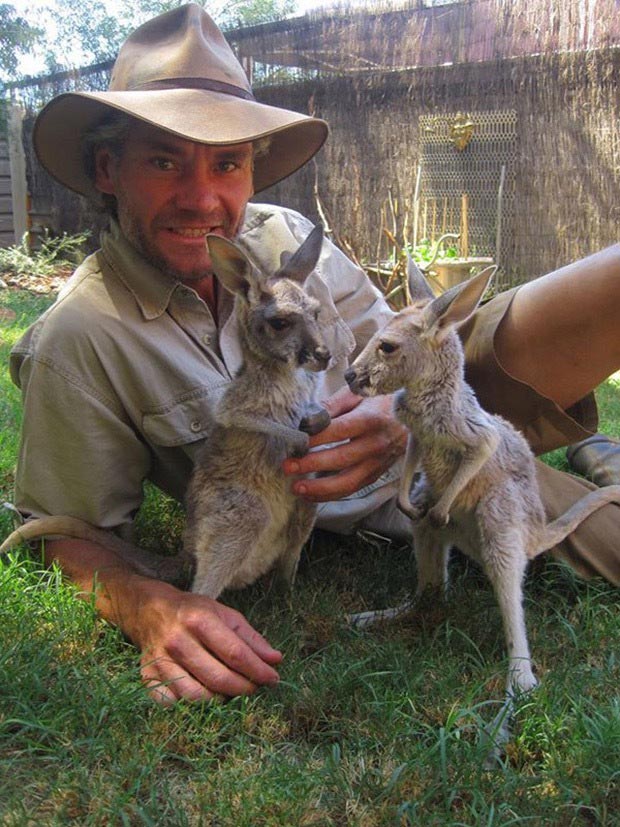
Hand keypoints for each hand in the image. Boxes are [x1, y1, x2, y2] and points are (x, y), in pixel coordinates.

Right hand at [132, 580, 282, 704]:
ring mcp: (160, 662)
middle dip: (244, 688)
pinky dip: (189, 706)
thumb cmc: (194, 612)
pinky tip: (201, 695)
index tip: (273, 678)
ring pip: (196, 697)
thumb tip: (275, 660)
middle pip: (218, 678)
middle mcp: (178, 642)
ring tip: (230, 691)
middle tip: (255, 687)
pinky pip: (172, 704)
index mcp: (200, 620)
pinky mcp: (148, 677)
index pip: (236, 654)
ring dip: (220, 700)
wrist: (150, 610)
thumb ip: (251, 638)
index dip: (258, 670)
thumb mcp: (225, 614)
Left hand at [282, 386, 407, 501]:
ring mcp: (378, 463)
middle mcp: (376, 444)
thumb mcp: (357, 395)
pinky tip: (311, 494)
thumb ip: (332, 405)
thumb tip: (307, 419)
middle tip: (288, 466)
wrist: (409, 419)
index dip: (317, 437)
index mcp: (371, 419)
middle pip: (342, 458)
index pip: (340, 430)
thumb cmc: (378, 404)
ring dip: (320, 488)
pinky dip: (330, 495)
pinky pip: (352, 489)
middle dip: (312, 464)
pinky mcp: (376, 475)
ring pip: (348, 482)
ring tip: (297, 487)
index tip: (296, 440)